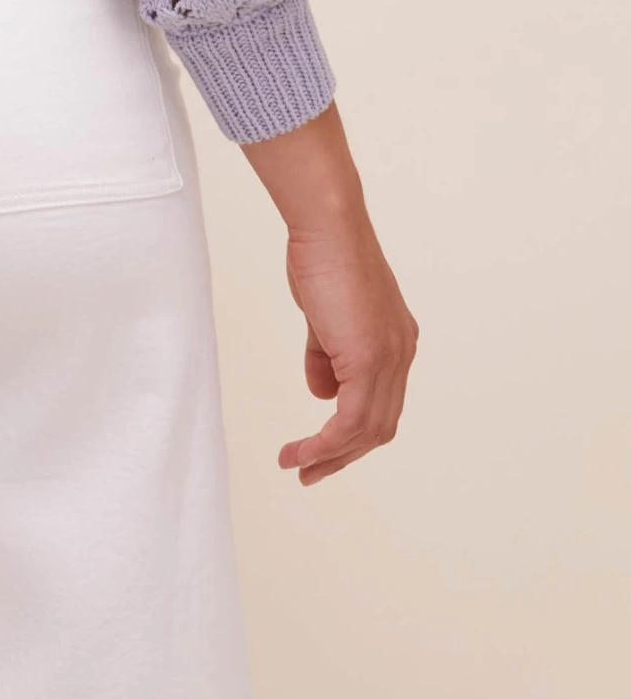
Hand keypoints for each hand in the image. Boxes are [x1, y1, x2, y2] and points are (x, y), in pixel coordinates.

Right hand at [240, 101, 418, 485]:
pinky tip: (302, 449)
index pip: (380, 403)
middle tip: (310, 472)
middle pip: (379, 425)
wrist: (328, 226)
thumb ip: (327, 354)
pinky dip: (327, 441)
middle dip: (343, 455)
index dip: (352, 433)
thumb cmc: (322, 257)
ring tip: (297, 466)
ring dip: (330, 454)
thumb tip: (322, 391)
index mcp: (395, 342)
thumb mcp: (324, 315)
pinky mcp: (369, 358)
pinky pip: (351, 418)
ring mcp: (389, 358)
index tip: (322, 449)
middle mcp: (401, 355)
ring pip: (367, 429)